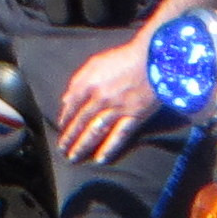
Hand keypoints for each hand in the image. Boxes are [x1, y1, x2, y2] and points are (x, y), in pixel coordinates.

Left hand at [56, 35, 158, 162]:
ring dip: (82, 146)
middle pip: (80, 122)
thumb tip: (67, 100)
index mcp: (89, 83)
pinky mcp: (134, 116)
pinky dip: (109, 148)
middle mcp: (100, 98)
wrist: (154, 58)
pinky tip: (100, 159)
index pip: (71, 106)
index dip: (65, 120)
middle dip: (69, 138)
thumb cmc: (125, 58)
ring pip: (95, 132)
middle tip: (62, 151)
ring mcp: (117, 108)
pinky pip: (119, 136)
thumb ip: (79, 81)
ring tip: (74, 158)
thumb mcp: (97, 63)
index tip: (62, 130)